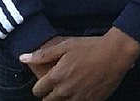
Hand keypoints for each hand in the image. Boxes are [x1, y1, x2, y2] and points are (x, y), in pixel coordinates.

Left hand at [20, 28, 139, 99]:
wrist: (116, 53)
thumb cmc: (91, 46)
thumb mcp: (67, 45)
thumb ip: (43, 54)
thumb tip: (23, 58)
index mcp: (57, 76)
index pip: (37, 90)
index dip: (41, 84)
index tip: (48, 79)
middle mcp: (65, 91)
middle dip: (50, 93)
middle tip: (59, 83)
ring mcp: (78, 98)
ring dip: (62, 98)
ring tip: (70, 86)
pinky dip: (76, 100)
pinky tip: (81, 90)